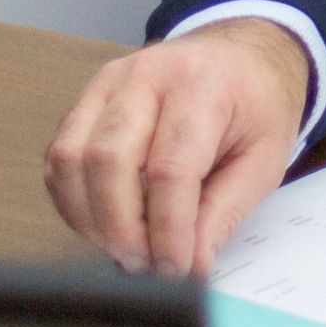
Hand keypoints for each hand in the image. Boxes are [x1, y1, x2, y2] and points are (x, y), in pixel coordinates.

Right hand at [44, 19, 309, 277]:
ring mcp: (110, 82)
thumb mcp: (265, 158)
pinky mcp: (87, 98)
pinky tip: (106, 221)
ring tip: (126, 245)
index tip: (175, 270)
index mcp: (204, 84)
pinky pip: (60, 157)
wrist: (245, 56)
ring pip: (70, 159)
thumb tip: (191, 268)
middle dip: (120, 228)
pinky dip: (75, 200)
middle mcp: (148, 74)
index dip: (166, 231)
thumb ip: (224, 213)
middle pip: (107, 160)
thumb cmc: (258, 105)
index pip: (170, 168)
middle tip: (145, 263)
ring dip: (90, 218)